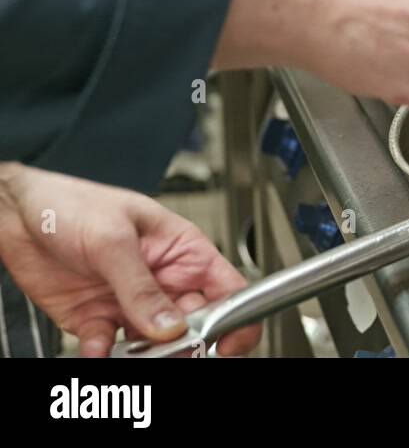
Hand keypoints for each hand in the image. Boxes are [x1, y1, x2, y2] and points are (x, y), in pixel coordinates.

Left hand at [0, 163, 259, 357]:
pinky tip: (96, 346)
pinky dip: (104, 354)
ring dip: (145, 355)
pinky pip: (111, 348)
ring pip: (156, 345)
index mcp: (183, 251)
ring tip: (128, 351)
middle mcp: (163, 281)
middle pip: (195, 325)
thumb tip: (170, 326)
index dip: (236, 319)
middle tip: (168, 349)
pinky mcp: (98, 319)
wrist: (14, 214)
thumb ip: (141, 286)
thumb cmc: (70, 202)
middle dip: (185, 344)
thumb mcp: (112, 239)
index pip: (227, 289)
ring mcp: (132, 303)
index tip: (227, 344)